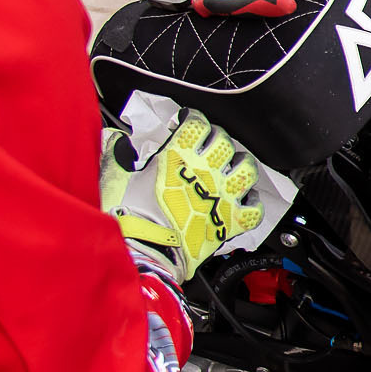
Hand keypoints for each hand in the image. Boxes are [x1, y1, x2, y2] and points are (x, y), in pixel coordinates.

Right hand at [101, 110, 267, 279]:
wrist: (146, 252)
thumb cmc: (130, 219)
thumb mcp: (116, 179)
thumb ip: (116, 155)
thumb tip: (115, 139)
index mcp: (179, 157)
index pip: (197, 124)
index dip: (194, 119)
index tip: (189, 122)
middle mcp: (206, 172)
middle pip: (225, 143)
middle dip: (219, 138)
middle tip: (210, 143)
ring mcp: (223, 196)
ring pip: (247, 170)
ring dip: (242, 165)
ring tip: (234, 166)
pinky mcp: (232, 221)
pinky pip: (255, 208)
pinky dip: (254, 202)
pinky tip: (246, 199)